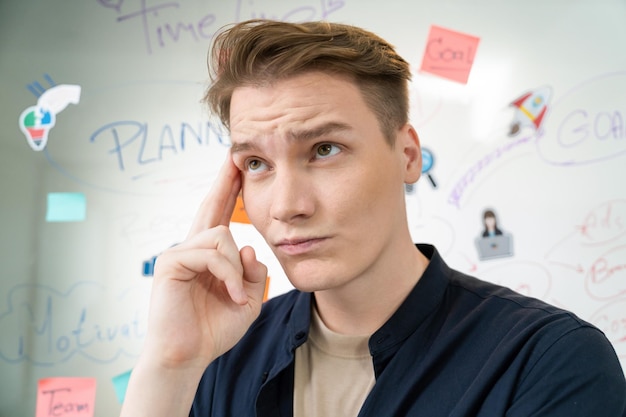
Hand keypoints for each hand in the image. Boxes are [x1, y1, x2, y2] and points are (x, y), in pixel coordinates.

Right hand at [142, 155, 267, 370]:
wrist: (187, 356)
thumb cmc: (213, 329)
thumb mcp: (248, 299)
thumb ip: (254, 273)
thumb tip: (249, 246)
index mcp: (209, 255)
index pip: (221, 216)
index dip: (229, 191)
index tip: (238, 168)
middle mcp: (193, 248)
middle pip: (210, 206)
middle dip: (224, 181)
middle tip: (233, 156)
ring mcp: (179, 252)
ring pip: (221, 235)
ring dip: (236, 268)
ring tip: (237, 295)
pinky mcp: (171, 262)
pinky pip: (210, 252)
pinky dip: (227, 274)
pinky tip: (231, 294)